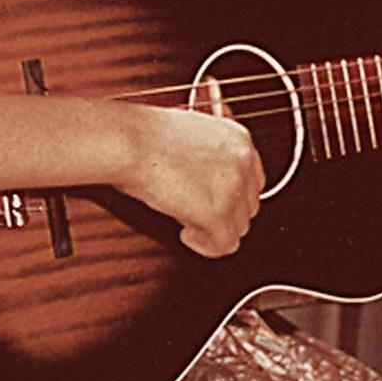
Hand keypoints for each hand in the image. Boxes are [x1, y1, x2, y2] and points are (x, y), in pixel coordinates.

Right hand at [119, 103, 264, 257]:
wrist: (128, 141)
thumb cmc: (145, 135)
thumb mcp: (192, 134)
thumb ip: (213, 156)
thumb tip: (211, 181)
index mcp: (238, 139)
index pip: (253, 180)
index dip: (231, 196)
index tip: (212, 201)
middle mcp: (242, 162)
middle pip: (248, 206)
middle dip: (223, 214)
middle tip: (194, 211)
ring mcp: (232, 188)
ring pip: (239, 228)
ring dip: (213, 229)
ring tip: (186, 218)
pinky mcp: (216, 212)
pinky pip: (224, 245)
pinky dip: (205, 246)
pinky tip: (186, 233)